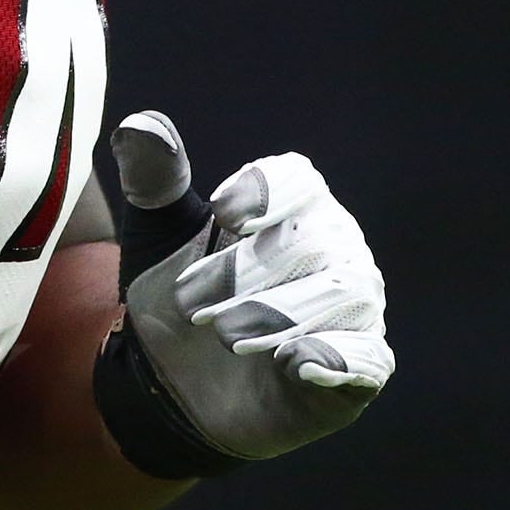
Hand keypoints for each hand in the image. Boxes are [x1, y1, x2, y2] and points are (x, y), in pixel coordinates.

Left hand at [91, 119, 392, 478]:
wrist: (173, 383)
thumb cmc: (177, 297)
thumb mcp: (156, 240)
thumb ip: (153, 182)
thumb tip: (140, 126)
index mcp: (293, 208)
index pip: (298, 180)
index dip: (265, 192)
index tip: (221, 215)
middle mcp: (336, 250)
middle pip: (313, 240)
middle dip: (247, 272)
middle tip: (192, 305)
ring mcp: (353, 311)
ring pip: (343, 294)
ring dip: (281, 312)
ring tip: (226, 337)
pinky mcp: (358, 370)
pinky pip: (369, 359)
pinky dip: (338, 360)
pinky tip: (295, 363)